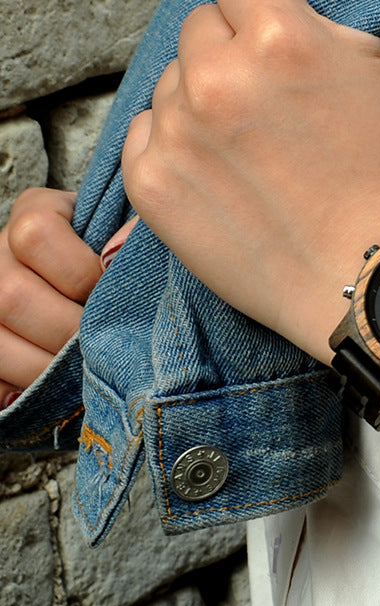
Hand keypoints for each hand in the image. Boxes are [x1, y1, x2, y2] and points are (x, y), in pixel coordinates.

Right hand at [0, 188, 136, 407]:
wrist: (118, 281)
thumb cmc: (134, 256)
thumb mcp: (140, 231)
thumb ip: (140, 231)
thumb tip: (115, 257)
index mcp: (36, 215)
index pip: (35, 236)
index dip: (80, 272)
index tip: (111, 289)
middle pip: (9, 295)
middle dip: (67, 330)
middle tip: (104, 342)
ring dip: (45, 367)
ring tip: (85, 371)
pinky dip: (22, 391)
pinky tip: (58, 391)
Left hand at [122, 0, 379, 361]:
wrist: (367, 277)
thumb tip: (369, 15)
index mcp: (281, 38)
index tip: (275, 24)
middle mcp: (218, 78)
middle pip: (200, 26)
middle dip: (232, 48)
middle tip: (266, 93)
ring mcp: (178, 133)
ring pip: (171, 81)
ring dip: (202, 98)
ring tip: (246, 142)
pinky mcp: (152, 184)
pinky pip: (145, 134)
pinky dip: (174, 144)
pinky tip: (215, 169)